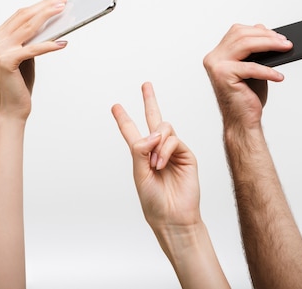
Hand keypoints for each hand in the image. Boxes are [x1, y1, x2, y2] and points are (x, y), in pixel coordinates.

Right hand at [0, 0, 67, 117]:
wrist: (12, 106)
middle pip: (25, 17)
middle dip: (46, 7)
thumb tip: (52, 24)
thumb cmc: (20, 81)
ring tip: (64, 12)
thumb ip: (33, 39)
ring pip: (28, 28)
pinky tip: (63, 42)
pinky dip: (49, 45)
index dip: (40, 5)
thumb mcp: (27, 55)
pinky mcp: (7, 61)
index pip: (21, 14)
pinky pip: (33, 49)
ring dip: (48, 18)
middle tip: (63, 1)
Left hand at [111, 82, 200, 230]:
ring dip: (156, 143)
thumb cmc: (154, 202)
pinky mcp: (186, 154)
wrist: (174, 216)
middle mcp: (158, 150)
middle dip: (150, 101)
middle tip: (146, 85)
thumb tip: (153, 133)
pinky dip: (165, 149)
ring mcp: (173, 151)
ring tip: (155, 163)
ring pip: (164, 128)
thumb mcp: (139, 175)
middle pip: (154, 119)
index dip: (123, 119)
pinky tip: (161, 163)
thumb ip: (140, 151)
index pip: (132, 132)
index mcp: (142, 155)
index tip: (115, 106)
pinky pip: (174, 140)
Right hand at [202, 24, 291, 127]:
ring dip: (269, 45)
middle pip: (241, 35)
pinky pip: (251, 67)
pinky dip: (267, 71)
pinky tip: (278, 76)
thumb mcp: (253, 67)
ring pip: (245, 45)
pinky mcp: (224, 75)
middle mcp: (214, 58)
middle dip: (267, 36)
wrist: (241, 122)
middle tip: (286, 42)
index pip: (237, 32)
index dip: (259, 31)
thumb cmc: (247, 97)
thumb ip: (255, 49)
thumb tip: (263, 28)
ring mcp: (216, 65)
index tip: (278, 36)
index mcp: (218, 54)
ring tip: (285, 50)